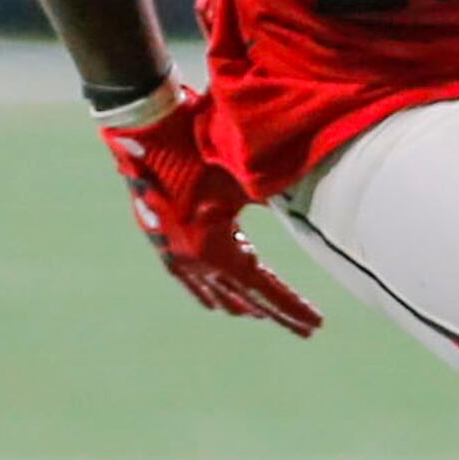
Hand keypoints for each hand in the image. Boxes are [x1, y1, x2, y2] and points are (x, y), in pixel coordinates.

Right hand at [96, 84, 320, 336]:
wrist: (143, 131)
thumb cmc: (197, 149)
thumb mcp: (243, 180)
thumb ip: (277, 205)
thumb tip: (315, 216)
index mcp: (214, 249)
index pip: (263, 288)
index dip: (291, 307)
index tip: (315, 324)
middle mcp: (193, 261)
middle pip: (243, 297)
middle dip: (275, 312)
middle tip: (304, 328)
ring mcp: (174, 254)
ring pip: (214, 292)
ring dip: (242, 304)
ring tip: (262, 314)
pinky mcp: (162, 241)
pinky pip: (191, 280)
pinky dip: (209, 292)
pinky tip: (214, 302)